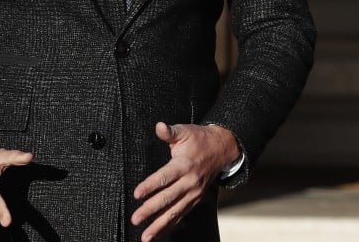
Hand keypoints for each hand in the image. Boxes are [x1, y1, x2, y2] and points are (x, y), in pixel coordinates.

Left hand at [132, 122, 239, 240]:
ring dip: (159, 225)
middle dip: (150, 210)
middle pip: (168, 198)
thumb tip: (159, 127)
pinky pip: (181, 214)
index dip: (150, 185)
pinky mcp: (195, 199)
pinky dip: (170, 226)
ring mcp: (194, 193)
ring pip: (175, 211)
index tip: (137, 194)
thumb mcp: (186, 131)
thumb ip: (170, 132)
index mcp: (184, 165)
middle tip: (136, 218)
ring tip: (145, 236)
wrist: (223, 149)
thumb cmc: (200, 140)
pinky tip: (158, 234)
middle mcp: (190, 181)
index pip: (165, 177)